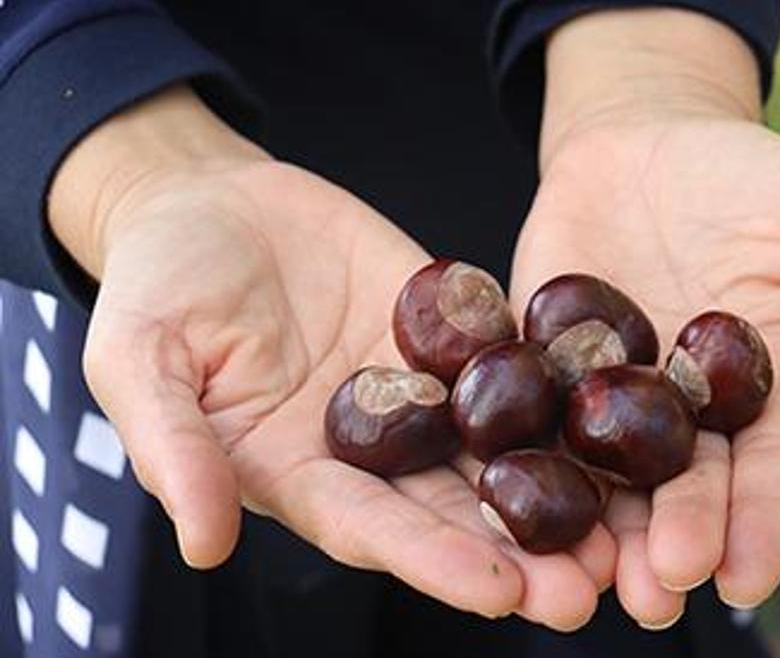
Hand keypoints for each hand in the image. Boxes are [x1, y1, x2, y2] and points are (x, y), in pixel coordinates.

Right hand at [48, 87, 613, 629]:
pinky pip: (512, 366)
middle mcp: (374, 451)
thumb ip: (173, 448)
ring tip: (626, 531)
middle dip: (521, 552)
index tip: (500, 592)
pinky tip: (622, 414)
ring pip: (499, 453)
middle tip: (592, 587)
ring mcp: (421, 394)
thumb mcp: (139, 360)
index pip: (374, 531)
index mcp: (301, 474)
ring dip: (560, 493)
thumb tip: (203, 545)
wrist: (211, 203)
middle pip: (455, 511)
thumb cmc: (158, 286)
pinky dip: (563, 393)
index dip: (434, 562)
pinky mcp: (453, 336)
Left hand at [511, 10, 779, 627]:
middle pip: (683, 490)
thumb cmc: (759, 181)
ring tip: (594, 582)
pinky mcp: (540, 363)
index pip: (769, 470)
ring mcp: (609, 393)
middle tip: (661, 591)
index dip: (762, 524)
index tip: (748, 580)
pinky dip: (522, 458)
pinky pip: (529, 414)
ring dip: (601, 531)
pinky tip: (507, 503)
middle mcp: (685, 413)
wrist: (652, 138)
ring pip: (606, 476)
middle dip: (675, 541)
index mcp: (764, 394)